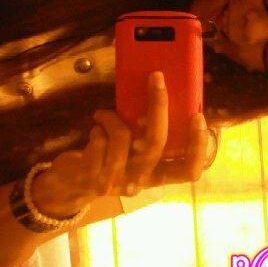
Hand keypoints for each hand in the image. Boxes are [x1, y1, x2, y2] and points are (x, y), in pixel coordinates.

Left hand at [31, 71, 209, 217]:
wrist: (69, 188)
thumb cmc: (106, 163)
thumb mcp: (132, 157)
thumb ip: (146, 138)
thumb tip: (160, 97)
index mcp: (155, 176)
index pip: (188, 171)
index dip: (198, 146)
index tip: (198, 117)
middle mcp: (138, 181)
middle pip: (156, 144)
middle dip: (158, 105)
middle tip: (156, 78)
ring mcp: (114, 180)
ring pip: (123, 138)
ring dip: (113, 117)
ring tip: (104, 114)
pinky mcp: (91, 176)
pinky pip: (99, 142)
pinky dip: (98, 127)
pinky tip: (94, 129)